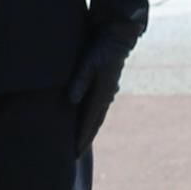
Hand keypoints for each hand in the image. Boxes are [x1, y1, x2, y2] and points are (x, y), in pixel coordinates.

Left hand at [67, 22, 137, 146]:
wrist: (118, 35)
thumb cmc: (103, 47)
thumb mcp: (90, 62)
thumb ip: (80, 80)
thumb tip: (72, 100)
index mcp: (102, 93)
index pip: (90, 121)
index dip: (82, 137)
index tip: (75, 152)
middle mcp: (106, 95)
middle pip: (94, 122)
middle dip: (85, 138)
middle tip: (76, 154)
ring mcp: (107, 90)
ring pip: (96, 115)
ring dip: (89, 128)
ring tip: (81, 141)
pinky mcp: (105, 84)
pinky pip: (97, 105)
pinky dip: (92, 116)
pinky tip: (87, 119)